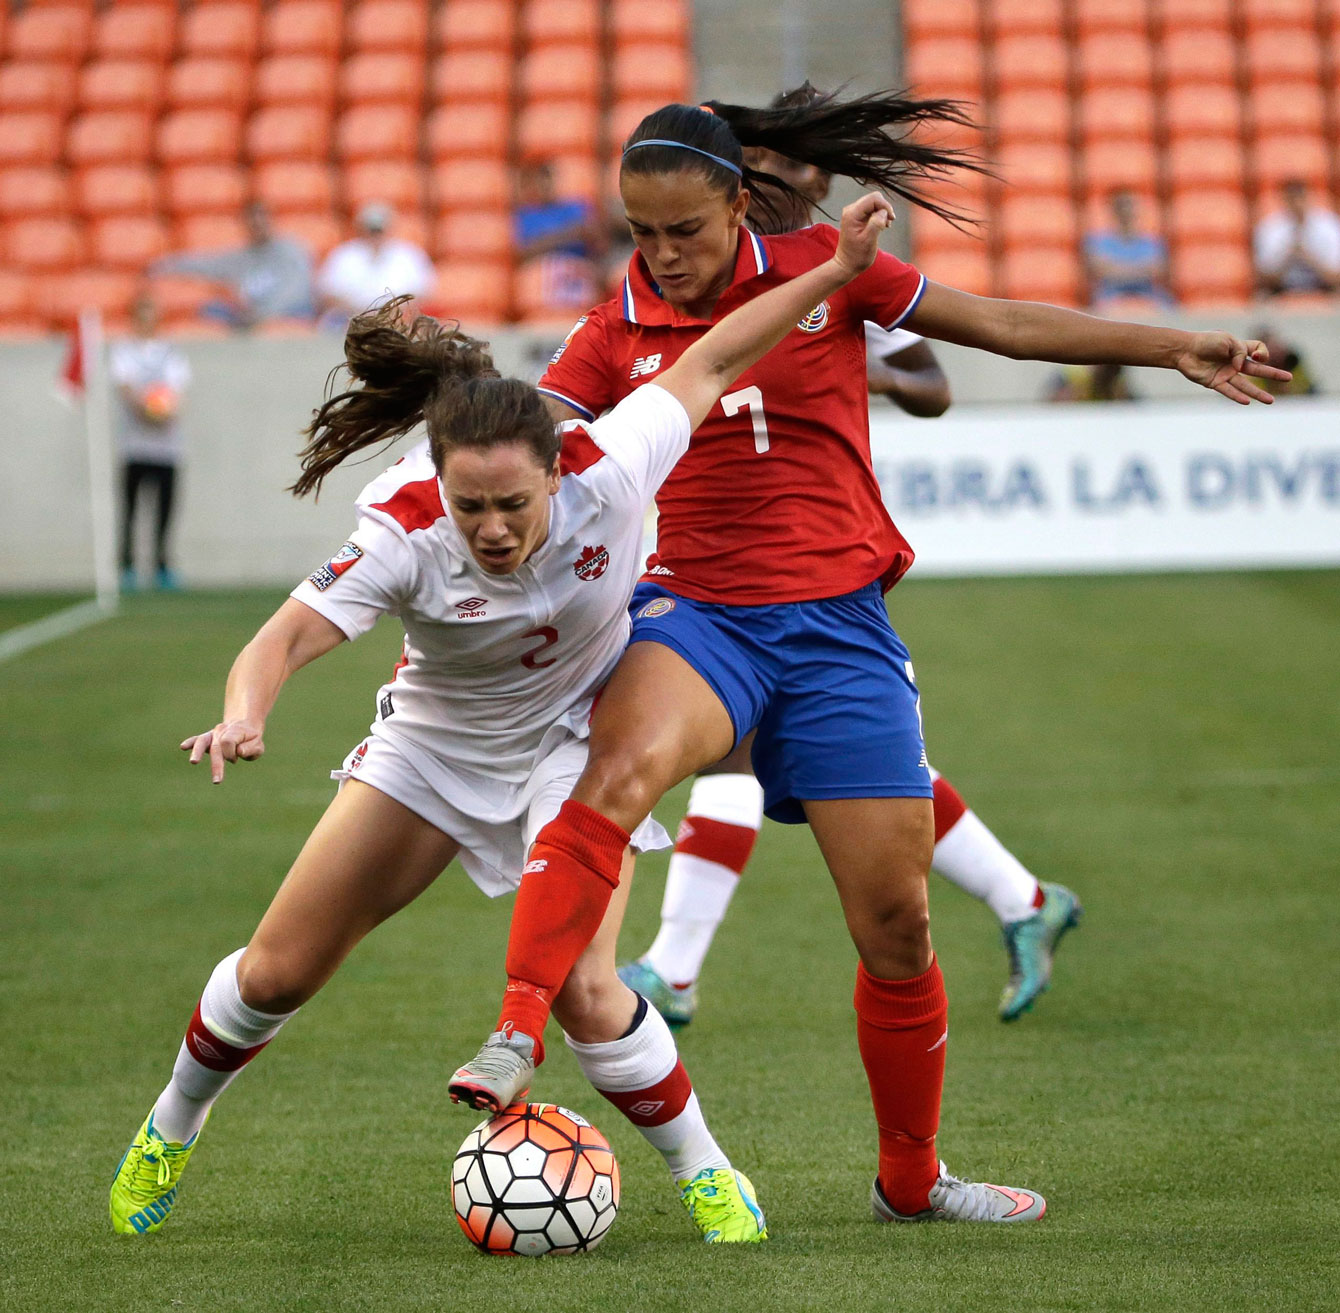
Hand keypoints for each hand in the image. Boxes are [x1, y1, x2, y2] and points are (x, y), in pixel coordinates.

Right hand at [181, 720, 264, 782]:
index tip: (235, 759)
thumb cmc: (251, 740)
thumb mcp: (257, 745)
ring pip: (203, 741)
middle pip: (217, 747)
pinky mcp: (207, 738)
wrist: (244, 726)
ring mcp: (213, 734)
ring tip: (194, 762)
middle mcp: (222, 731)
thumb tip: (239, 752)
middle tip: (217, 782)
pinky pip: (197, 739)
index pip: (228, 742)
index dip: (231, 753)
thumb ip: (250, 749)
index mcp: (236, 731)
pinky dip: (190, 743)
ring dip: (198, 752)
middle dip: (216, 764)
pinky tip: (183, 747)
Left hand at [834, 192, 894, 277]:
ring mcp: (854, 213)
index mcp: (852, 214)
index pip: (874, 198)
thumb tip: (883, 211)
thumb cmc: (857, 256)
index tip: (891, 219)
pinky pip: (872, 209)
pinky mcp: (857, 217)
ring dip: (883, 213)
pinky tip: (882, 226)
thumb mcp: (869, 241)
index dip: (885, 206)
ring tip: (885, 226)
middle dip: (884, 209)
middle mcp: (851, 210)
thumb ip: (876, 223)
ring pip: (874, 203)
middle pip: (874, 198)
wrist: (847, 264)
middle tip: (889, 223)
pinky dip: (879, 216)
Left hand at [1174, 334, 1291, 404]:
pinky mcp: (1215, 382)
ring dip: (1258, 393)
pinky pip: (1229, 391)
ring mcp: (1226, 373)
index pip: (1258, 349)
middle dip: (1273, 374)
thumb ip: (1240, 352)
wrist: (1184, 350)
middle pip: (1258, 370)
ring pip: (1245, 385)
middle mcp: (1234, 363)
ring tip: (1271, 401)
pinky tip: (1247, 402)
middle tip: (1289, 378)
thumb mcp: (1228, 341)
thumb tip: (1241, 367)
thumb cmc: (1206, 342)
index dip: (1262, 352)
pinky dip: (1237, 396)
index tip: (1257, 355)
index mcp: (1239, 349)